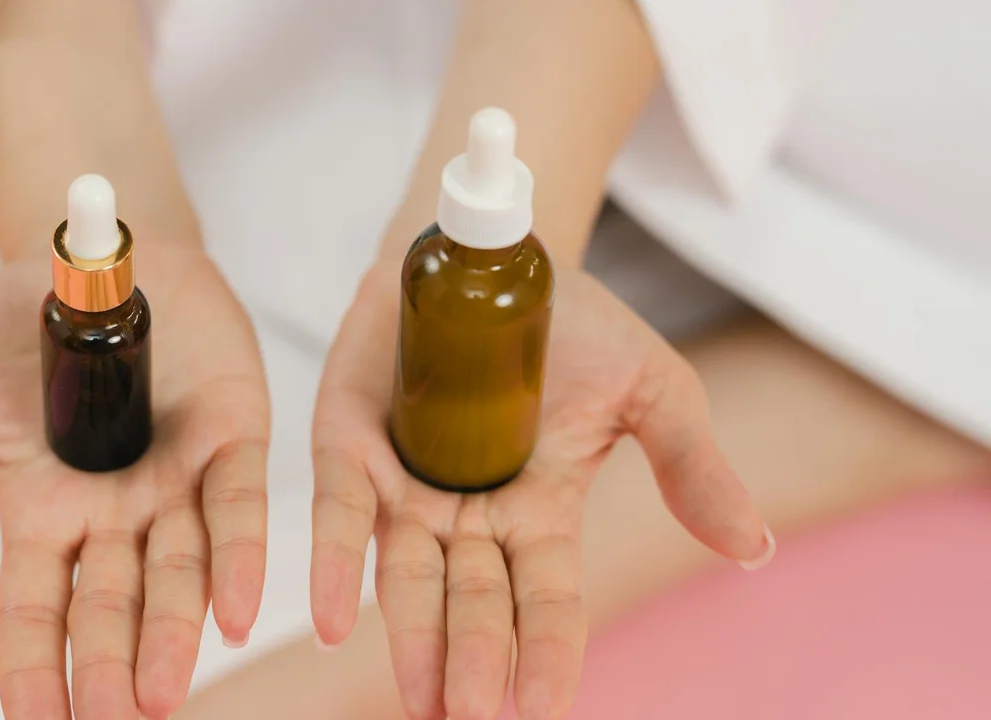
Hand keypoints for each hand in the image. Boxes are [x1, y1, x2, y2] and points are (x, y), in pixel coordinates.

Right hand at [0, 245, 269, 719]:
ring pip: (178, 572)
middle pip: (110, 606)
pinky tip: (239, 613)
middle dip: (108, 667)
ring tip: (162, 694)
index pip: (34, 614)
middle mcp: (113, 513)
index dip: (35, 673)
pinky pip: (240, 507)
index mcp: (41, 515)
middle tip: (114, 719)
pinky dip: (241, 559)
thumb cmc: (6, 326)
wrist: (83, 257)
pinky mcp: (231, 439)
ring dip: (174, 634)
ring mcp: (175, 481)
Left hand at [309, 260, 770, 719]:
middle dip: (474, 661)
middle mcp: (470, 514)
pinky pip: (341, 514)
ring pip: (407, 577)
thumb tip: (755, 549)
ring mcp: (407, 483)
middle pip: (474, 601)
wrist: (496, 256)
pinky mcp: (351, 445)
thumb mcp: (650, 388)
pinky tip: (329, 621)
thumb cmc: (576, 325)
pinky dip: (334, 566)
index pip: (548, 599)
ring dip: (413, 640)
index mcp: (542, 511)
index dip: (547, 653)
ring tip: (423, 702)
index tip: (543, 710)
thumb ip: (690, 465)